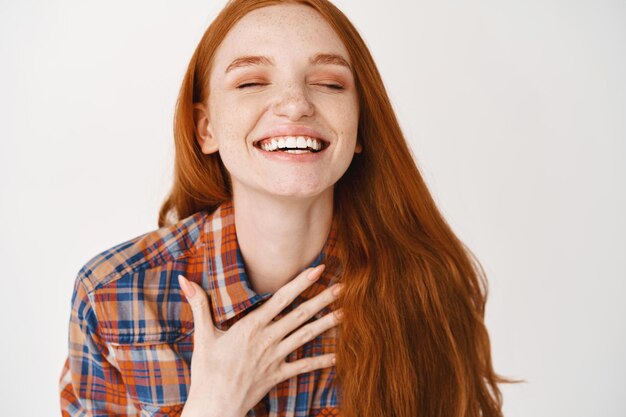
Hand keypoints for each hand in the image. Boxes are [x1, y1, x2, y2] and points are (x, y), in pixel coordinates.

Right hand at [177, 264, 342, 416]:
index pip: (281, 298)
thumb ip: (199, 305)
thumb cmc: (206, 371)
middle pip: (301, 315)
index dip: (300, 282)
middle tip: (345, 286)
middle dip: (324, 299)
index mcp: (251, 326)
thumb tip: (184, 279)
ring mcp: (276, 357)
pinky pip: (304, 367)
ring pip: (306, 336)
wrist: (214, 407)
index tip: (318, 269)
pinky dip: (321, 361)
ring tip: (347, 312)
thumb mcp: (202, 335)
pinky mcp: (279, 375)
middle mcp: (268, 339)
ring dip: (328, 324)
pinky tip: (338, 356)